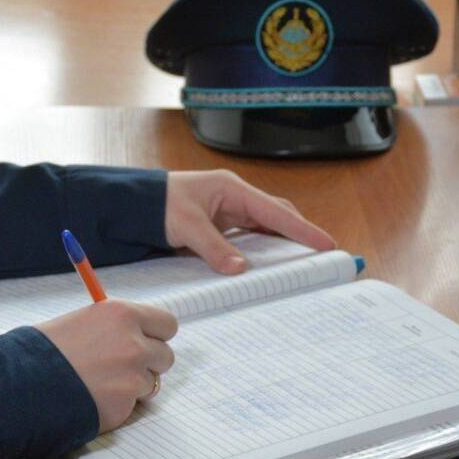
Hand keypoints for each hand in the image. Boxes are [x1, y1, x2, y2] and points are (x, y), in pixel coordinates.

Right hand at [37, 300, 177, 432]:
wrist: (21, 384)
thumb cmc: (43, 350)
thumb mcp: (80, 322)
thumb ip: (113, 327)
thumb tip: (135, 333)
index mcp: (121, 314)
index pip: (167, 323)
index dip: (156, 334)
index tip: (147, 340)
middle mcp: (134, 343)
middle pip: (165, 355)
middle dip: (149, 363)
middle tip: (123, 367)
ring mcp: (132, 376)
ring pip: (151, 383)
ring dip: (133, 385)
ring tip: (101, 383)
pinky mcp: (125, 405)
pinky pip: (133, 405)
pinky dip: (119, 404)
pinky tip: (93, 398)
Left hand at [165, 170, 336, 274]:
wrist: (134, 203)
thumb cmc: (157, 204)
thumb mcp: (186, 225)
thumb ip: (213, 247)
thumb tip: (240, 269)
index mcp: (232, 189)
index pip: (275, 212)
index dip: (302, 229)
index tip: (325, 243)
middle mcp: (235, 197)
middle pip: (277, 216)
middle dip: (299, 233)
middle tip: (321, 254)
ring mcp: (229, 210)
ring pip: (265, 227)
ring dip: (282, 243)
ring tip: (302, 262)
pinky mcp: (221, 223)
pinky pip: (249, 236)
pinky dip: (262, 249)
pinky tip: (269, 264)